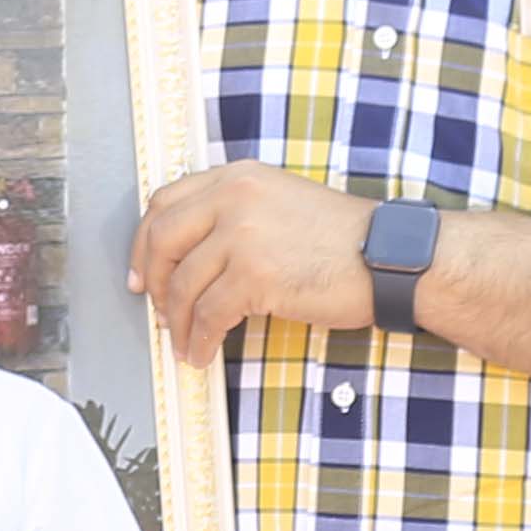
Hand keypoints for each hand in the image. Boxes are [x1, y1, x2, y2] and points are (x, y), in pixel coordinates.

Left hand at [131, 165, 380, 362]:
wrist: (388, 257)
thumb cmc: (342, 239)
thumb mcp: (280, 203)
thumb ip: (234, 215)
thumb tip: (189, 257)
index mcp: (238, 177)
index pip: (165, 202)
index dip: (144, 242)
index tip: (141, 271)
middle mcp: (234, 197)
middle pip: (162, 240)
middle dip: (153, 282)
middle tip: (156, 310)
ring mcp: (243, 235)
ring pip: (183, 284)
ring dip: (177, 322)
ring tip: (183, 342)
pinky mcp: (255, 275)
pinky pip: (208, 315)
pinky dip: (199, 339)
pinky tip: (202, 353)